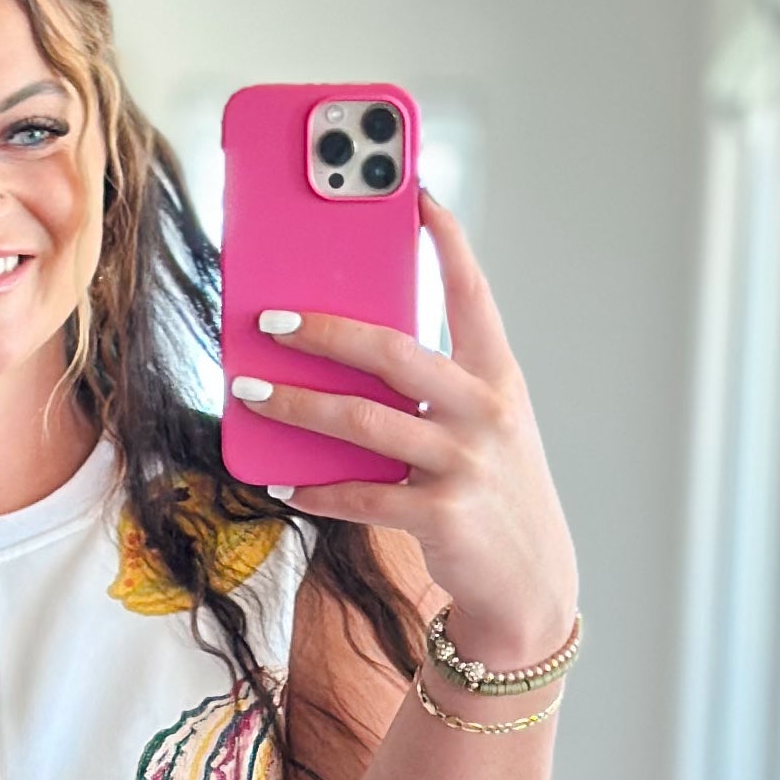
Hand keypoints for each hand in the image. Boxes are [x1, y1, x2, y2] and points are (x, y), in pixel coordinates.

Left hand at [234, 190, 577, 665]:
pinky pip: (362, 495)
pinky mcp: (442, 515)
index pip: (474, 296)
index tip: (416, 194)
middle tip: (270, 319)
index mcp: (498, 379)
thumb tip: (342, 353)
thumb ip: (433, 390)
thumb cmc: (492, 491)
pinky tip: (281, 478)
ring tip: (250, 391)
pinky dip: (316, 488)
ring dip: (298, 405)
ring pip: (363, 422)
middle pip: (394, 353)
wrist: (530, 585)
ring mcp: (465, 464)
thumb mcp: (482, 429)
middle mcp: (486, 413)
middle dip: (326, 330)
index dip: (447, 243)